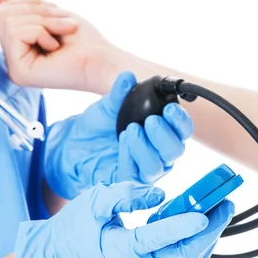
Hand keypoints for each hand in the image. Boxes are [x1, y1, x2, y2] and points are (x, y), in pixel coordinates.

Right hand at [0, 0, 113, 91]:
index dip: (31, 2)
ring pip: (8, 21)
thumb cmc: (86, 41)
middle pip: (3, 13)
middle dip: (38, 11)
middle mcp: (14, 60)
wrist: (103, 61)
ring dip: (44, 21)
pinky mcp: (19, 72)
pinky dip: (41, 32)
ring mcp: (14, 68)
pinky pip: (15, 33)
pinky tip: (56, 47)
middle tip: (65, 25)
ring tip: (64, 33)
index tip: (59, 13)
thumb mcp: (50, 13)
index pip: (5, 10)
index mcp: (20, 48)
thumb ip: (22, 4)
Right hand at [15, 180, 234, 257]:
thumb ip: (125, 194)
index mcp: (117, 251)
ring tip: (220, 210)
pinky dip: (196, 247)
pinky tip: (203, 226)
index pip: (154, 239)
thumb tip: (160, 194)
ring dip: (208, 238)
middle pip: (183, 257)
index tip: (204, 214)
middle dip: (210, 231)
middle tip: (226, 204)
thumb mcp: (94, 201)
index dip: (181, 227)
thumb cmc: (77, 227)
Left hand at [44, 71, 193, 199]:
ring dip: (146, 147)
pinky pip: (137, 175)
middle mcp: (160, 152)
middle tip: (150, 121)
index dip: (181, 120)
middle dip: (165, 135)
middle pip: (176, 150)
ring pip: (158, 165)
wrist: (75, 144)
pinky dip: (131, 158)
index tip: (170, 109)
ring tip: (130, 130)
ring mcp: (147, 169)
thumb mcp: (108, 105)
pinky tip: (122, 143)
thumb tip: (127, 76)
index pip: (183, 130)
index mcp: (164, 132)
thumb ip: (120, 92)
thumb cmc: (100, 124)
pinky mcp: (130, 181)